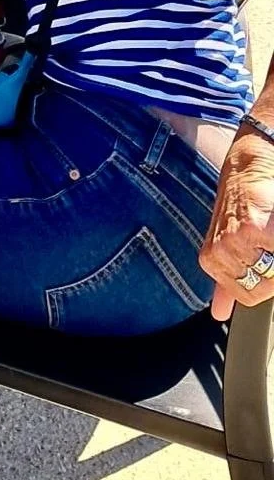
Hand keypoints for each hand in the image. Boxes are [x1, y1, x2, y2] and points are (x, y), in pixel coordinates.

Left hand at [199, 128, 273, 318]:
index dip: (266, 281)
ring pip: (272, 273)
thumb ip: (224, 283)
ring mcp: (238, 241)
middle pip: (265, 287)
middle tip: (266, 239)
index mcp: (212, 260)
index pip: (249, 297)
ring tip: (268, 230)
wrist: (248, 164)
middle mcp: (221, 253)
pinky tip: (271, 222)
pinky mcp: (256, 228)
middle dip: (273, 264)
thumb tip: (218, 314)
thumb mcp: (225, 242)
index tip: (266, 254)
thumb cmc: (241, 203)